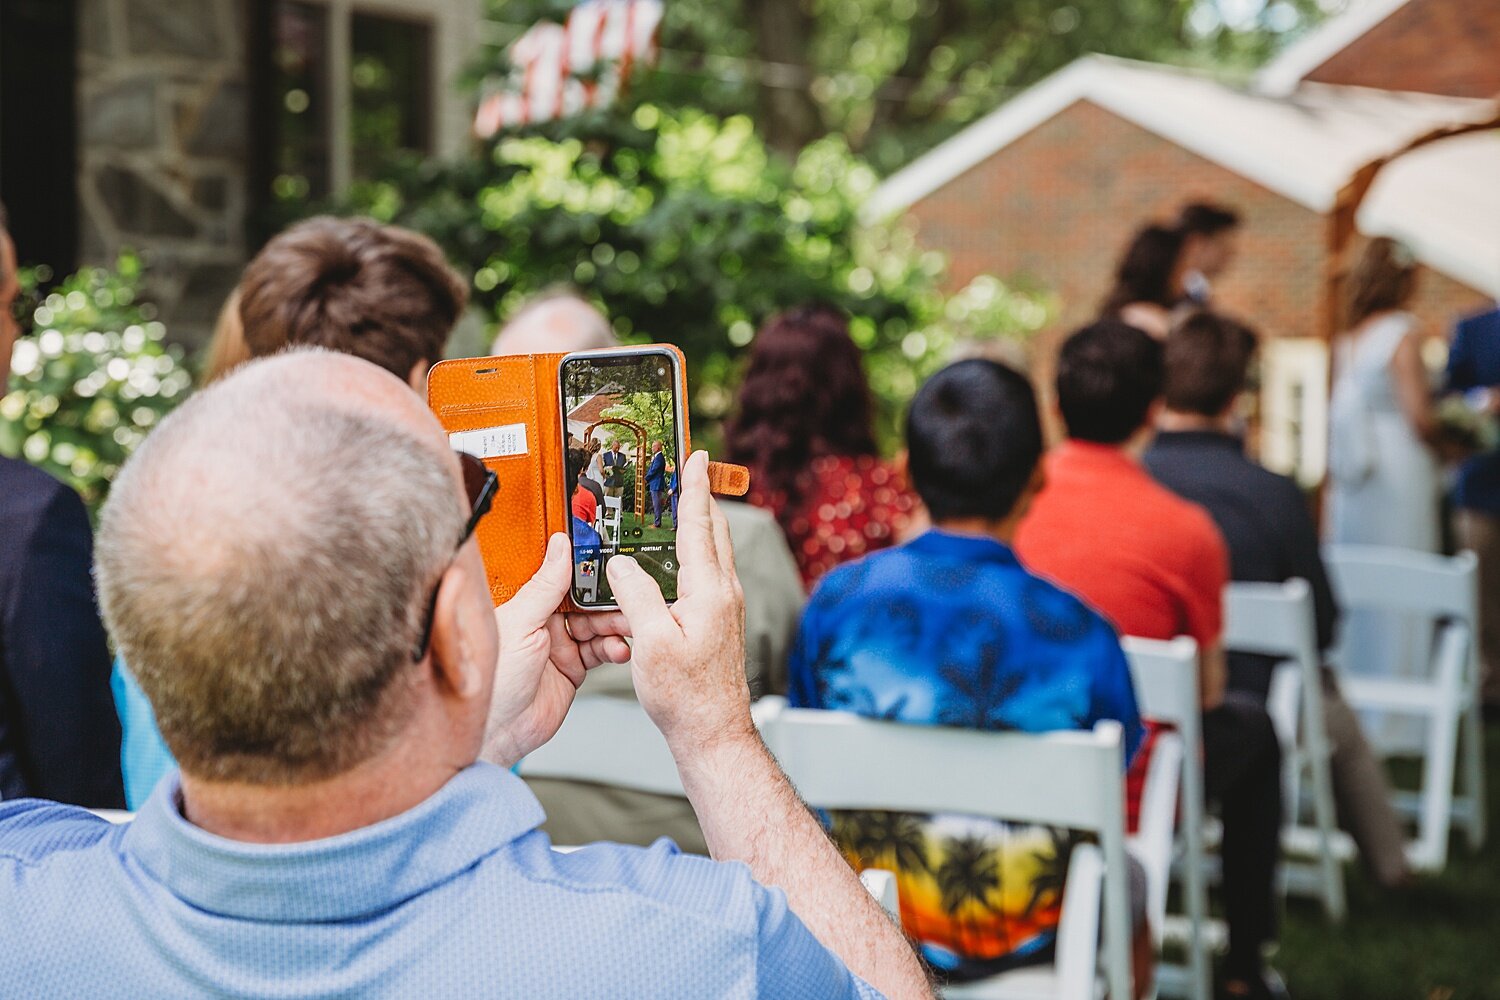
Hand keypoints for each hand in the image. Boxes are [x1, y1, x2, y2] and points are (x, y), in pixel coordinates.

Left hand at [482, 533, 631, 765]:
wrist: (500, 731)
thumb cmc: (493, 679)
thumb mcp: (520, 623)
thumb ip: (545, 586)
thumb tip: (560, 548)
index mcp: (525, 603)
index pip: (560, 575)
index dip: (584, 566)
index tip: (608, 557)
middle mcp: (542, 621)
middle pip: (585, 600)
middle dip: (608, 598)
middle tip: (628, 595)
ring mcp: (559, 645)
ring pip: (598, 624)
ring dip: (615, 624)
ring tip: (628, 626)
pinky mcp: (573, 668)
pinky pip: (601, 650)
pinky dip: (614, 648)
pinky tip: (619, 649)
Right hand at [606, 450, 752, 752]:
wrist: (714, 732)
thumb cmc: (686, 696)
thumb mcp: (651, 643)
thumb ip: (637, 596)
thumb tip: (622, 565)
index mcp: (709, 590)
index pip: (699, 525)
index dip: (694, 488)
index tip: (696, 457)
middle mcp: (724, 593)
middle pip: (714, 531)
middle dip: (701, 497)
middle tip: (690, 470)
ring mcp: (726, 607)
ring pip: (714, 551)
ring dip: (700, 523)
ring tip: (684, 504)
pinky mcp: (721, 621)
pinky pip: (709, 572)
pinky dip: (697, 551)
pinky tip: (682, 559)